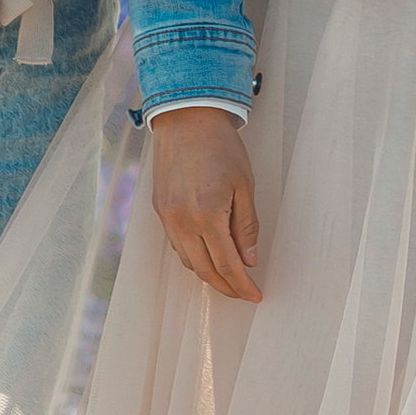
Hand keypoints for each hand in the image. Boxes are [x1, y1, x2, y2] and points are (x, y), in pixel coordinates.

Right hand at [150, 103, 260, 300]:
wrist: (186, 118)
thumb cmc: (220, 147)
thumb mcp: (244, 186)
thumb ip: (246, 226)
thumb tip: (249, 260)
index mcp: (207, 216)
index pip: (227, 264)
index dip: (242, 285)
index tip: (255, 295)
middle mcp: (182, 222)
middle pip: (204, 270)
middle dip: (225, 287)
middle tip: (243, 292)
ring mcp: (167, 217)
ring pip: (187, 261)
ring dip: (208, 274)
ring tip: (228, 276)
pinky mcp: (159, 209)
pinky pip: (176, 244)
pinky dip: (193, 256)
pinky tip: (207, 254)